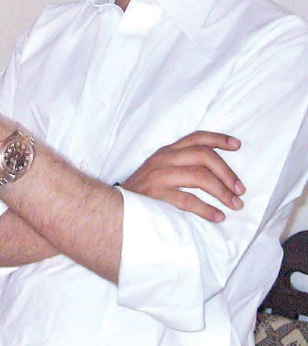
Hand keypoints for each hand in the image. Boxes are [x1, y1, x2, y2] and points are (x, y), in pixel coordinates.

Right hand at [121, 131, 244, 221]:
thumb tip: (217, 172)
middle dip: (227, 172)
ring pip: (198, 176)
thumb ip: (182, 165)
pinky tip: (218, 216)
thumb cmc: (143, 191)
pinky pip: (187, 200)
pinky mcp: (156, 195)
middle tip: (240, 190)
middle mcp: (163, 159)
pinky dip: (206, 209)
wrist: (114, 206)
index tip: (237, 145)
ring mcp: (158, 176)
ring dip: (221, 191)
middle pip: (203, 156)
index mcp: (166, 152)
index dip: (218, 139)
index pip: (196, 138)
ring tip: (234, 205)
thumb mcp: (160, 170)